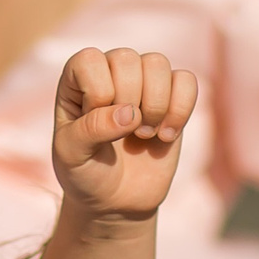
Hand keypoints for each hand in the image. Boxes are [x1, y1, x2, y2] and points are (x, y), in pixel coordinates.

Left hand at [48, 47, 197, 222]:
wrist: (115, 200)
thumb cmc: (84, 172)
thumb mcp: (72, 155)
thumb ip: (91, 130)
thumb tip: (128, 113)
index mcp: (76, 80)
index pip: (89, 60)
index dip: (97, 94)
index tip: (93, 126)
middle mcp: (109, 72)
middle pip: (126, 58)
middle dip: (127, 101)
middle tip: (124, 133)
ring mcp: (142, 83)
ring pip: (157, 63)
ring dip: (154, 105)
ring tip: (144, 134)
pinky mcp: (171, 99)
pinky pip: (187, 81)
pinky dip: (180, 110)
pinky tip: (166, 135)